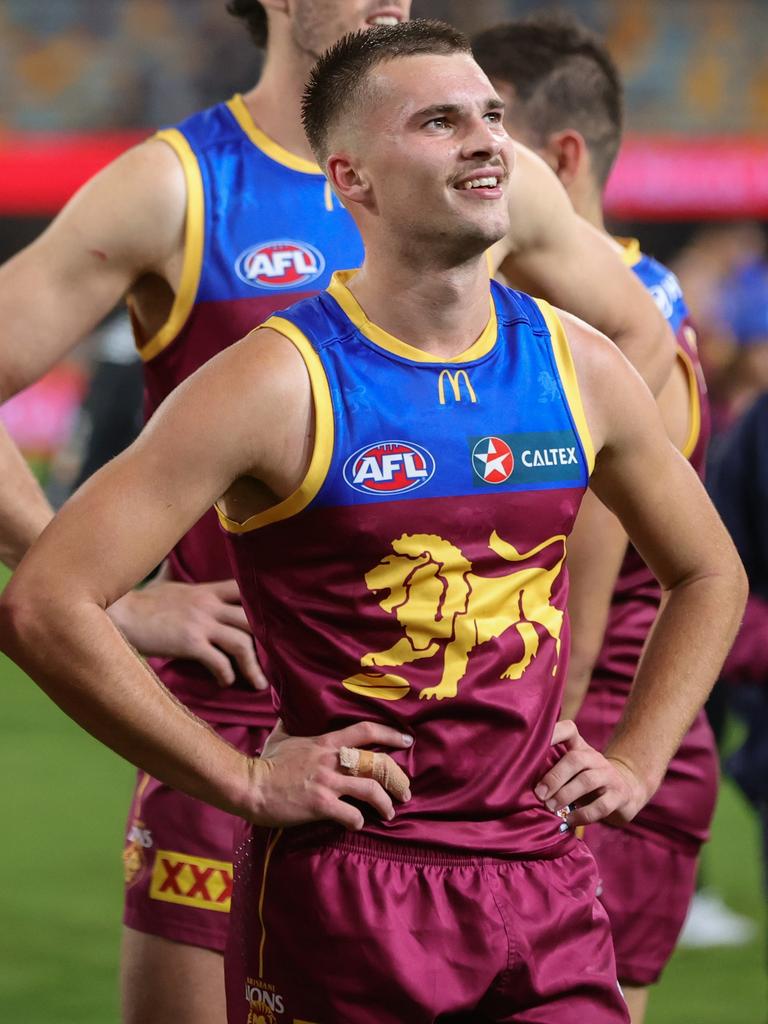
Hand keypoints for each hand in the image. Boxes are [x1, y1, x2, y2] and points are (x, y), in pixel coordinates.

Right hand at [108, 578, 266, 689]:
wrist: (119, 613)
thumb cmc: (142, 603)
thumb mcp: (171, 587)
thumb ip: (187, 587)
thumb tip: (183, 576)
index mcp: (207, 591)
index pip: (245, 592)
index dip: (263, 607)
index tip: (275, 625)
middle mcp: (209, 605)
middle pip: (252, 620)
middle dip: (267, 641)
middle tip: (276, 660)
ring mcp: (200, 623)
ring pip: (241, 643)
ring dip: (253, 666)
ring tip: (258, 683)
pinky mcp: (189, 643)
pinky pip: (218, 661)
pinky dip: (227, 674)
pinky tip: (226, 682)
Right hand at [248, 719, 412, 830]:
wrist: (250, 786)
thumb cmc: (266, 762)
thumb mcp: (280, 736)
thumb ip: (291, 724)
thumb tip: (288, 709)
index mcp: (325, 743)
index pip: (366, 731)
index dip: (391, 734)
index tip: (407, 741)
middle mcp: (331, 760)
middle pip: (376, 764)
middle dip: (396, 778)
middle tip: (405, 790)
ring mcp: (327, 782)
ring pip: (370, 790)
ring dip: (385, 804)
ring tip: (390, 813)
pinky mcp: (320, 805)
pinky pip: (350, 815)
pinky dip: (358, 822)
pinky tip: (358, 824)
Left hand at [534, 720, 647, 826]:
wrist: (626, 790)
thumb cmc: (585, 780)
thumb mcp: (571, 770)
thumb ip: (552, 768)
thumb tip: (519, 781)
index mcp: (580, 747)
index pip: (568, 729)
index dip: (553, 733)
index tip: (534, 744)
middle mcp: (595, 757)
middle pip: (575, 759)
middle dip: (554, 777)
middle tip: (539, 794)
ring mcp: (609, 775)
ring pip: (587, 781)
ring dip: (566, 795)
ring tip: (551, 808)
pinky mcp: (619, 796)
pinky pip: (601, 806)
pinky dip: (582, 815)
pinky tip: (569, 821)